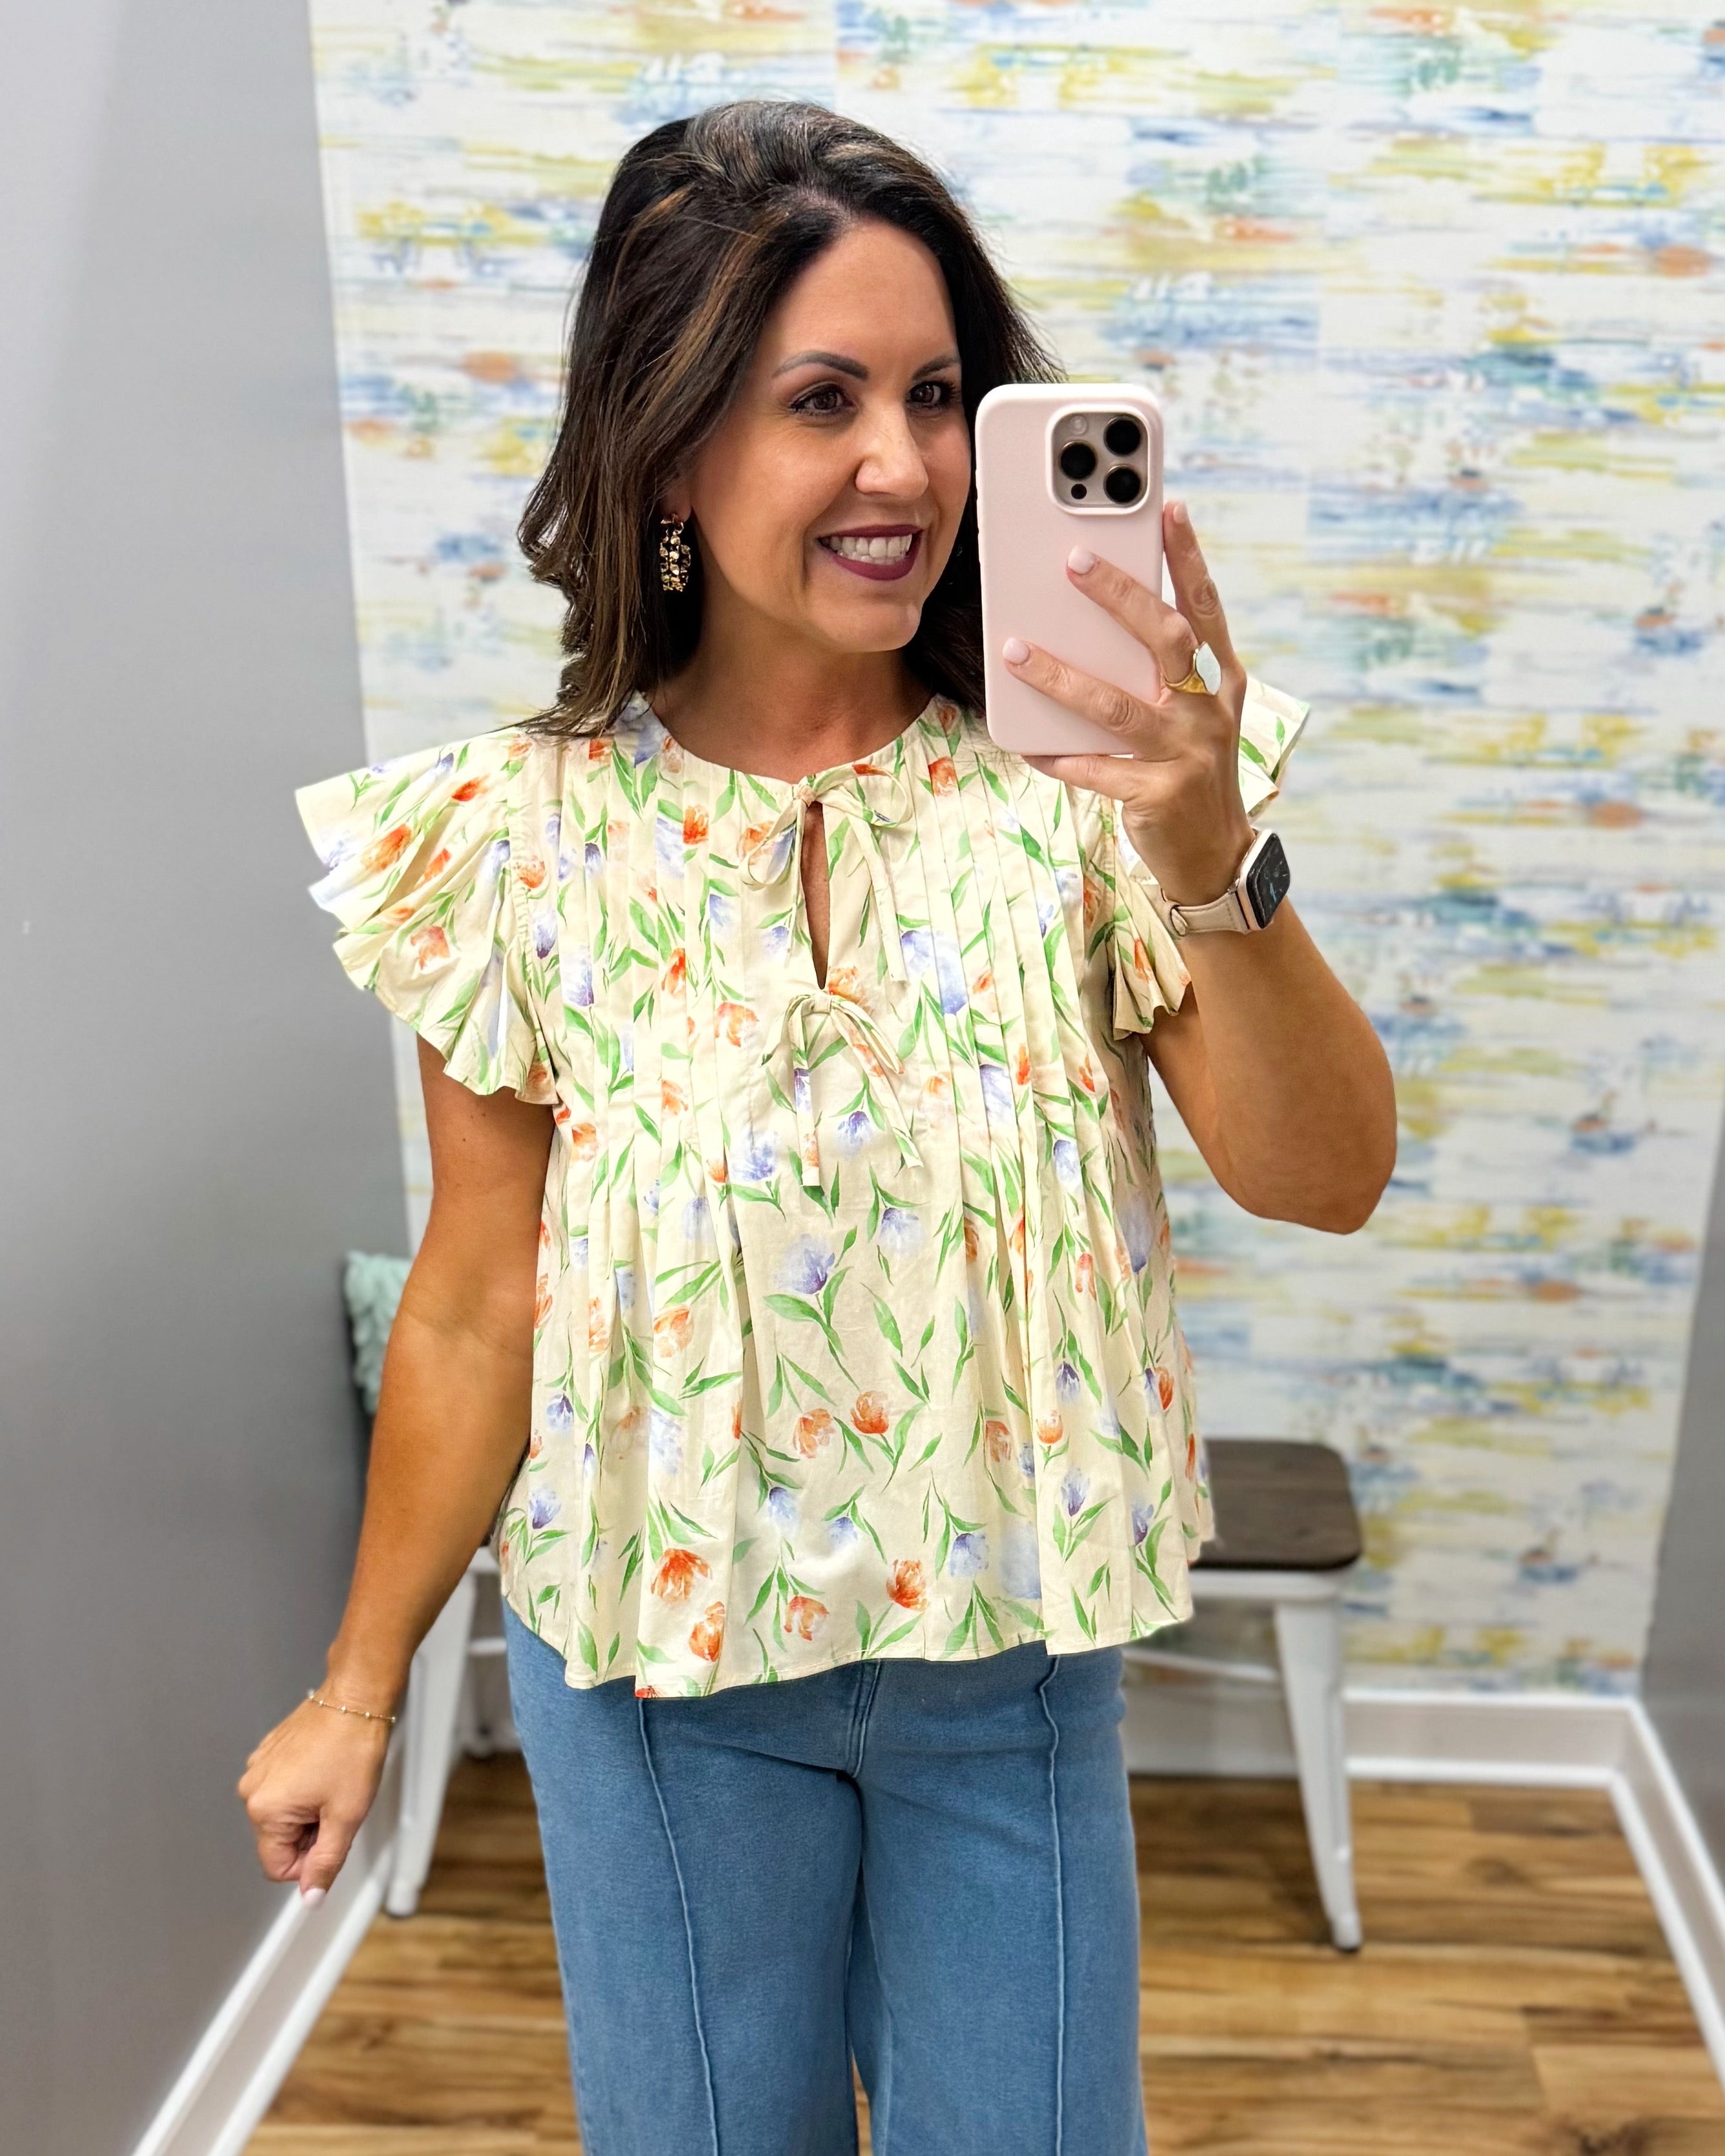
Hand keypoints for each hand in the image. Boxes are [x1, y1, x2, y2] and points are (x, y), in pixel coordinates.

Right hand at [237, 1693, 393, 1903]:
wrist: (356, 1698)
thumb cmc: (352, 1750)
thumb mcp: (346, 1817)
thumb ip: (325, 1864)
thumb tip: (310, 1898)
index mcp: (264, 1810)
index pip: (279, 1868)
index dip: (310, 1862)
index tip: (333, 1836)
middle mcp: (252, 1790)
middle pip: (279, 1841)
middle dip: (310, 1833)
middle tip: (338, 1804)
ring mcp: (258, 1769)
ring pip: (283, 1815)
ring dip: (309, 1811)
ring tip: (332, 1783)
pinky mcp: (268, 1753)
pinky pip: (284, 1789)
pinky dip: (305, 1788)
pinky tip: (325, 1768)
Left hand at [1007, 499, 1255, 905]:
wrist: (1213, 857)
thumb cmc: (1189, 773)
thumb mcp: (1190, 717)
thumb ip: (1158, 673)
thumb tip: (1097, 625)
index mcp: (1219, 682)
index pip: (1205, 607)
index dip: (1188, 557)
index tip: (1168, 508)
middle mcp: (1208, 712)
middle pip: (1164, 640)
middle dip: (1120, 597)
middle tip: (1074, 561)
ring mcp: (1186, 755)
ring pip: (1117, 706)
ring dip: (1062, 676)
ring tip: (1016, 651)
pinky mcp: (1158, 796)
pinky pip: (1097, 770)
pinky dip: (1059, 756)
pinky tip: (1028, 745)